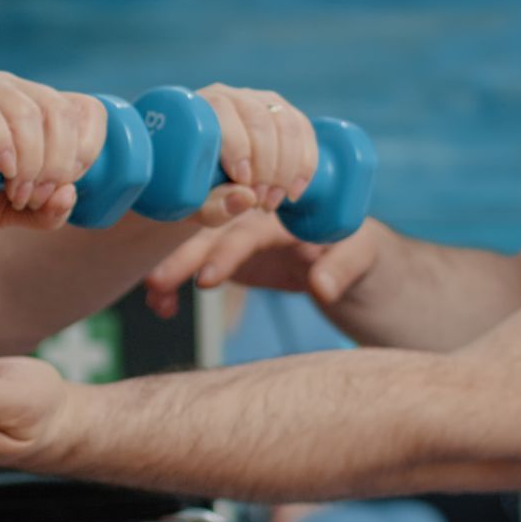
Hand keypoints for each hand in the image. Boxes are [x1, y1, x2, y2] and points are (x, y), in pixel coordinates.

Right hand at [0, 73, 107, 229]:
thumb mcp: (14, 212)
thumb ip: (47, 214)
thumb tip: (68, 196)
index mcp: (45, 110)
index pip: (87, 111)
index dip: (89, 147)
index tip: (69, 183)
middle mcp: (21, 91)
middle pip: (59, 114)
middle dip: (56, 165)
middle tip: (34, 199)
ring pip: (27, 112)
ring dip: (30, 161)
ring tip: (15, 194)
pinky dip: (0, 140)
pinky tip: (2, 167)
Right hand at [143, 211, 383, 318]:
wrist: (358, 267)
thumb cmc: (366, 253)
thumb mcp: (365, 257)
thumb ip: (344, 267)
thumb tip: (321, 287)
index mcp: (285, 211)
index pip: (250, 227)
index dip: (227, 250)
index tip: (206, 281)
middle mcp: (255, 217)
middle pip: (211, 233)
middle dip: (182, 258)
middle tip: (156, 285)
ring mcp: (238, 236)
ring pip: (196, 250)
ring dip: (171, 272)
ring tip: (154, 300)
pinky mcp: (229, 258)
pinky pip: (195, 269)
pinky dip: (176, 288)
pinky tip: (161, 310)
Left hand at [192, 84, 320, 226]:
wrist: (201, 181)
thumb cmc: (190, 192)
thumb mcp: (193, 206)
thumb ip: (214, 206)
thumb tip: (248, 198)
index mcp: (199, 109)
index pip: (223, 110)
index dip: (238, 144)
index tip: (244, 181)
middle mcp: (231, 97)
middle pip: (260, 119)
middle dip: (267, 165)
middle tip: (261, 202)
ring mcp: (261, 102)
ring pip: (287, 124)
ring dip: (288, 168)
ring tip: (272, 202)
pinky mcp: (284, 115)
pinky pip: (304, 130)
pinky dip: (305, 163)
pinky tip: (293, 191)